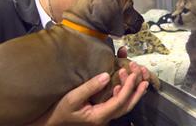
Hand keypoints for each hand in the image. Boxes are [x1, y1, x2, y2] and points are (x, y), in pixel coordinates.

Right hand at [29, 46, 149, 125]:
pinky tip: (122, 84)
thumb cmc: (60, 112)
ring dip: (132, 91)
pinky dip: (123, 93)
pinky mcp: (102, 111)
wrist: (52, 123)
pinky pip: (117, 103)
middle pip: (127, 105)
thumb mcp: (72, 98)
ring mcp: (104, 115)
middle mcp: (105, 117)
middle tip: (144, 77)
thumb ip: (90, 87)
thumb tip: (106, 75)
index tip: (133, 73)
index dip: (128, 87)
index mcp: (100, 115)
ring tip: (138, 79)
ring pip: (124, 105)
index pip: (120, 101)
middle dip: (137, 91)